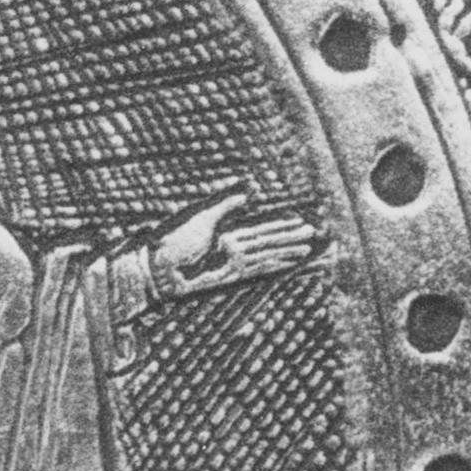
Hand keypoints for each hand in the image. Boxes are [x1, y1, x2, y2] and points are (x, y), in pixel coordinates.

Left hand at [145, 194, 318, 299]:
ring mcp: (232, 264)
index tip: (300, 221)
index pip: (260, 228)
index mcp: (227, 233)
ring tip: (309, 246)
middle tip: (314, 233)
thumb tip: (247, 193)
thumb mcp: (202, 217)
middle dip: (290, 237)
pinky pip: (255, 270)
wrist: (155, 268)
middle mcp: (233, 249)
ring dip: (287, 250)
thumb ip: (226, 206)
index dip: (280, 225)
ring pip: (266, 254)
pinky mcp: (228, 277)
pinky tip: (287, 263)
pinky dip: (272, 265)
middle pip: (268, 241)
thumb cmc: (171, 241)